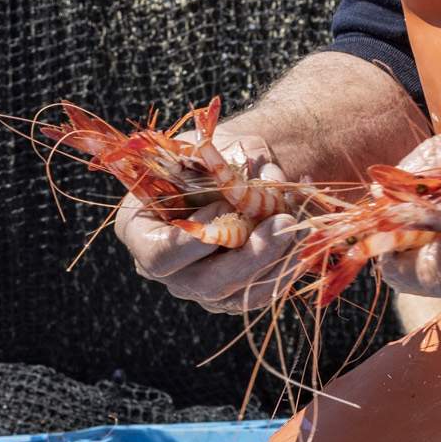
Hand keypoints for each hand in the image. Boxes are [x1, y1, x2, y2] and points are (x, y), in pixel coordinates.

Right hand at [111, 138, 305, 315]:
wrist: (225, 174)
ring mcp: (192, 285)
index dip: (196, 238)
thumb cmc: (207, 155)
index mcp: (138, 230)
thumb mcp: (210, 146)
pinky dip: (282, 271)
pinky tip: (301, 244)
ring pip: (235, 294)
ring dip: (274, 263)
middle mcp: (159, 267)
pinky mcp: (223, 294)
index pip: (161, 254)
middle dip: (249, 256)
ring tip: (301, 227)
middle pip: (203, 282)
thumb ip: (233, 157)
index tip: (227, 206)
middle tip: (284, 223)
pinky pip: (255, 295)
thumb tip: (267, 174)